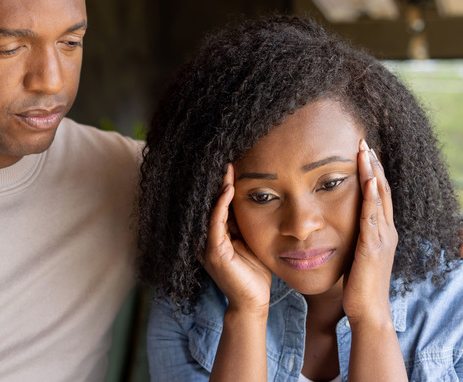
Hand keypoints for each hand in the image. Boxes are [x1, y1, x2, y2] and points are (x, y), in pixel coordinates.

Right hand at [204, 164, 271, 314]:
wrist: (254, 302)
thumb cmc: (255, 273)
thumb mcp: (251, 241)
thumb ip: (246, 224)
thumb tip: (253, 200)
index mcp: (217, 236)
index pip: (218, 206)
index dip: (224, 186)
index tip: (232, 166)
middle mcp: (207, 239)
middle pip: (211, 205)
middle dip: (219, 183)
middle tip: (228, 161)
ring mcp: (207, 246)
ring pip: (211, 210)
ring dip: (219, 189)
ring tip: (227, 169)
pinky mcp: (214, 253)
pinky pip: (215, 223)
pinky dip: (220, 205)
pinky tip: (227, 190)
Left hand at [343, 140, 397, 326]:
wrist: (368, 312)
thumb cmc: (359, 287)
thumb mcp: (356, 255)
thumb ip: (354, 238)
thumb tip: (339, 226)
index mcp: (382, 232)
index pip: (379, 194)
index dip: (373, 172)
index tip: (364, 151)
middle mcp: (387, 231)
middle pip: (383, 189)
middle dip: (374, 164)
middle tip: (364, 141)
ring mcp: (383, 238)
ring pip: (380, 198)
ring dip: (373, 173)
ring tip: (366, 151)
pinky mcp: (373, 248)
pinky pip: (373, 217)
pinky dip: (372, 197)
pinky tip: (369, 180)